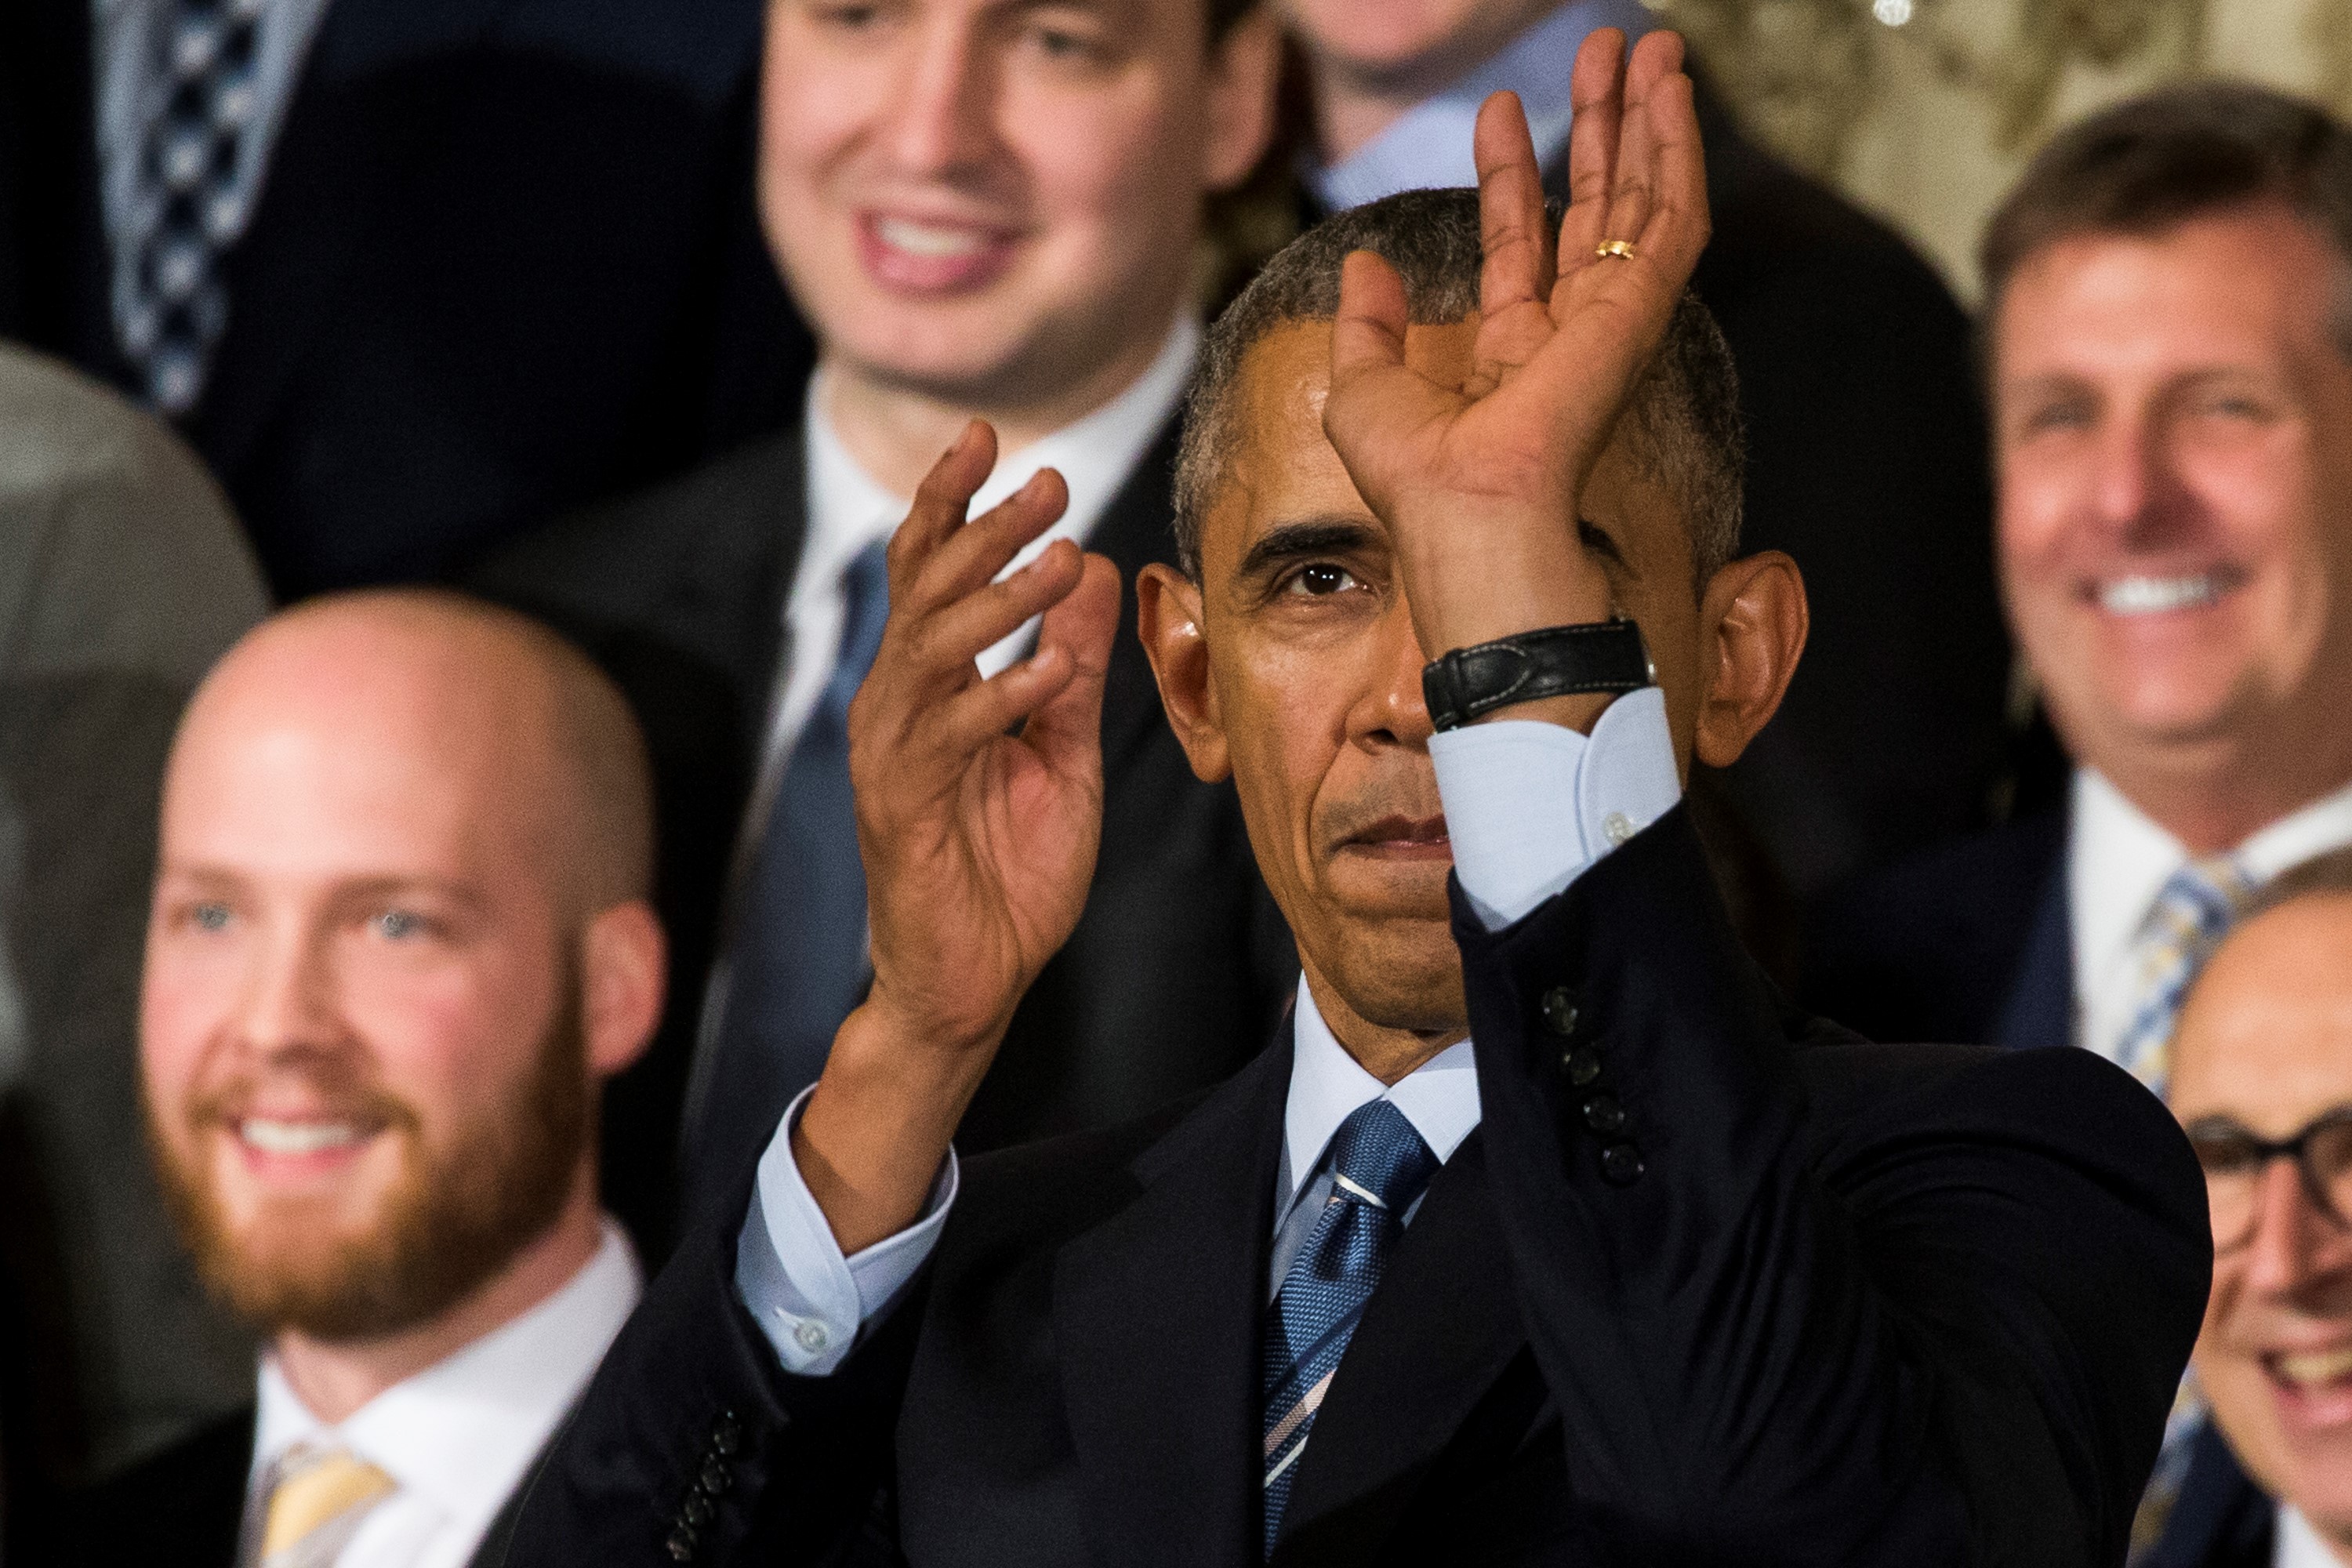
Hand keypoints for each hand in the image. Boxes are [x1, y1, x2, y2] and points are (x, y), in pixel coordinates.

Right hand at [795, 422, 1119, 1250]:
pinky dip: (1000, 700)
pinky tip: (1049, 674)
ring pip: (931, 652)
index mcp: (929, 688)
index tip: (992, 437)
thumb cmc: (1009, 871)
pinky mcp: (899, 808)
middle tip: (1048, 478)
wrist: (973, 980)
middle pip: (926, 592)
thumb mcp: (1062, 751)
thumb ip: (1070, 666)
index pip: (931, 574)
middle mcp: (896, 707)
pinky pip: (948, 739)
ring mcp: (892, 755)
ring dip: (997, 602)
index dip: (953, 503)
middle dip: (983, 528)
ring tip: (1058, 558)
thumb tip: (1092, 568)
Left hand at [1322, 28, 1709, 679]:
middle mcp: (1571, 335)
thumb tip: (1365, 263)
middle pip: (1594, 208)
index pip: (1518, 242)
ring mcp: (1612, 322)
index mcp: (1510, 355)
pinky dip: (1677, 152)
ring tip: (1647, 47)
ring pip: (1644, 201)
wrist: (1468, 511)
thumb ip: (1367, 324)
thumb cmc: (1417, 480)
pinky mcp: (1641, 310)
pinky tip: (1670, 93)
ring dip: (1647, 120)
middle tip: (1602, 52)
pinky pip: (1675, 218)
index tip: (1500, 109)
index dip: (1508, 173)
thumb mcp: (1362, 389)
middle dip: (1600, 127)